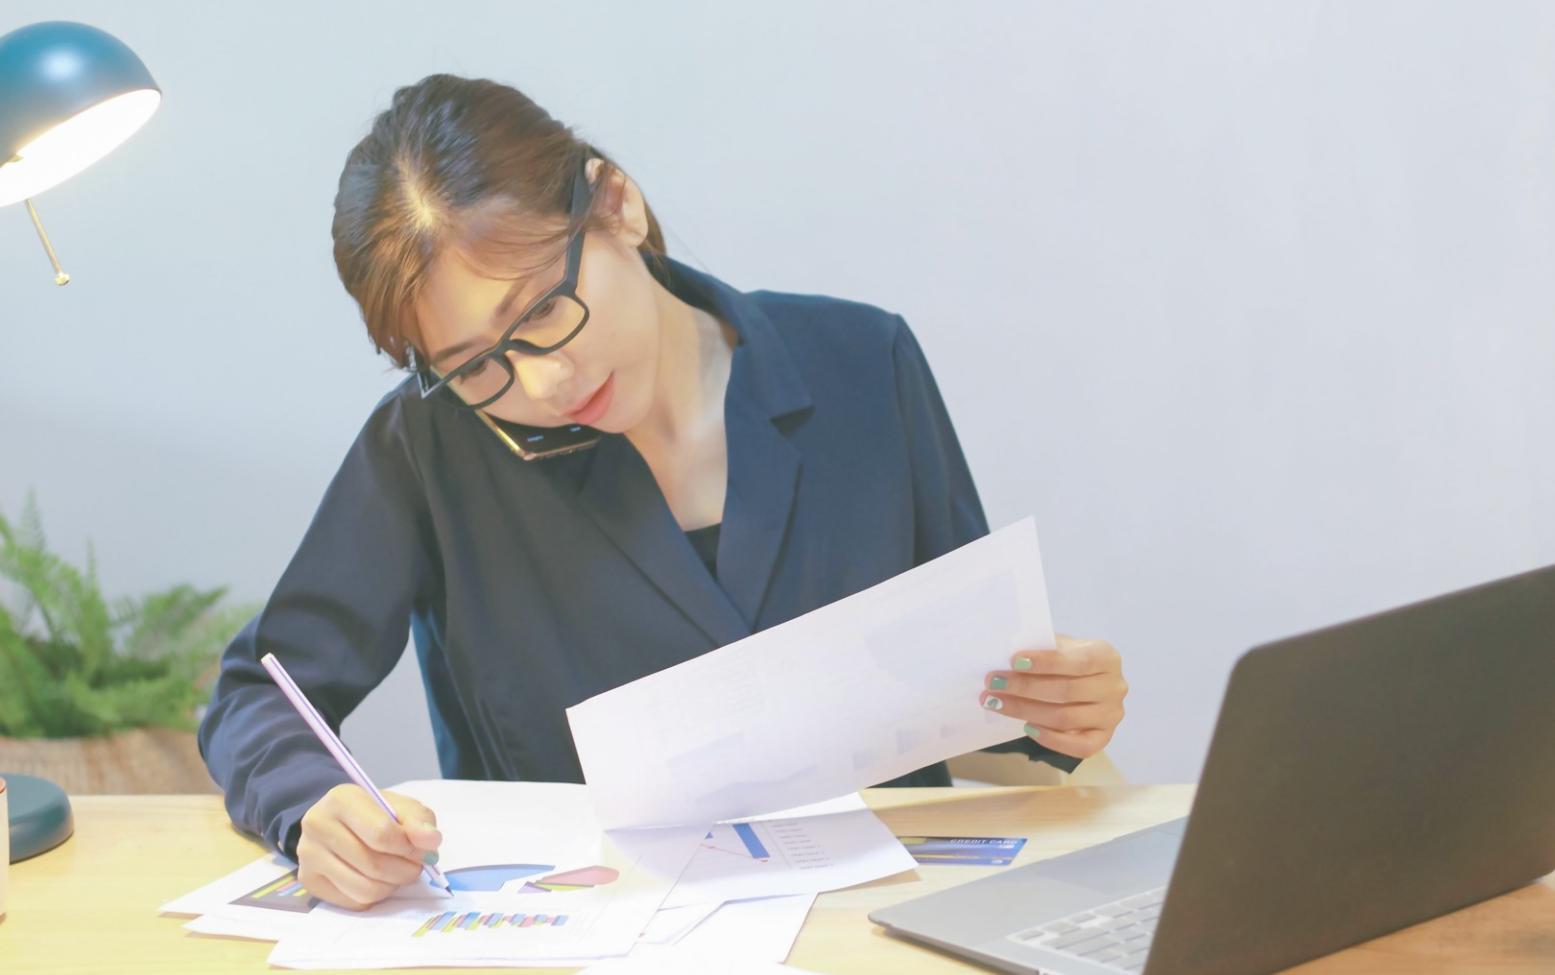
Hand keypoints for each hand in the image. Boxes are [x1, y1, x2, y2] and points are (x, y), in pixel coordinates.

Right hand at [297, 784, 442, 909]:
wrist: (340, 822)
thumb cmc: (375, 813)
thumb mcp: (402, 808)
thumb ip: (419, 821)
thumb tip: (431, 841)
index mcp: (341, 799)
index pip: (381, 834)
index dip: (409, 848)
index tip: (424, 851)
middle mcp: (317, 825)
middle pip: (373, 864)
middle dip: (405, 870)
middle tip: (416, 866)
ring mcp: (308, 855)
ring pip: (363, 889)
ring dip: (392, 886)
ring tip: (398, 872)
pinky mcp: (309, 880)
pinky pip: (353, 902)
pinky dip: (375, 896)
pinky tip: (377, 879)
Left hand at [980, 634, 1127, 759]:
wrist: (1081, 681)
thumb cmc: (1066, 660)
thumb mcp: (1059, 646)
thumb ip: (1042, 647)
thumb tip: (1006, 651)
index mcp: (1106, 657)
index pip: (1077, 661)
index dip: (1045, 663)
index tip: (1013, 661)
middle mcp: (1115, 686)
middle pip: (1067, 692)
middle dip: (1025, 688)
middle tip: (993, 683)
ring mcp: (1112, 715)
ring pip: (1066, 718)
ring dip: (1026, 711)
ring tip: (996, 703)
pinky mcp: (1104, 738)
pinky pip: (1078, 746)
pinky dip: (1050, 739)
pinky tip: (1026, 728)